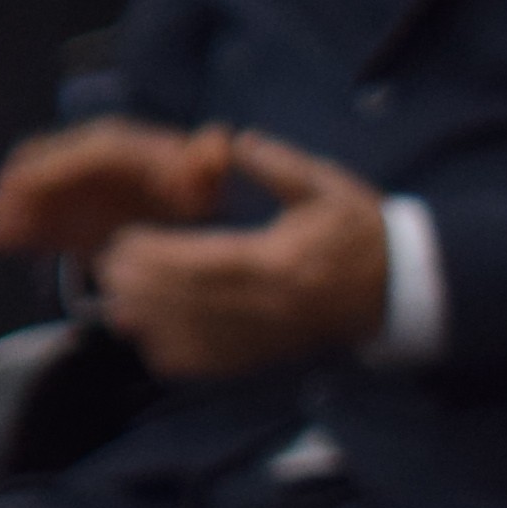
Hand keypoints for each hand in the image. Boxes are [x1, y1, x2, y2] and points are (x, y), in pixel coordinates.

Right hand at [0, 116, 232, 258]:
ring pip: (34, 197)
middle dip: (20, 190)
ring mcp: (71, 190)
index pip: (78, 152)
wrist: (186, 212)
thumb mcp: (206, 176)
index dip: (49, 166)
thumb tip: (216, 141)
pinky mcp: (65, 219)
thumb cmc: (196, 189)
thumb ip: (207, 161)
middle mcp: (84, 161)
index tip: (17, 180)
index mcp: (116, 146)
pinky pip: (38, 223)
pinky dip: (19, 232)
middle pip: (44, 169)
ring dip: (13, 213)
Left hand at [97, 133, 390, 382]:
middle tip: (105, 269)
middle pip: (189, 303)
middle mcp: (270, 306)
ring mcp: (267, 337)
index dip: (156, 257)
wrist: (401, 288)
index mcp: (280, 262)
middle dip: (139, 288)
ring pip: (193, 339)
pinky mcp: (267, 356)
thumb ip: (279, 165)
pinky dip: (173, 353)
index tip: (122, 243)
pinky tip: (149, 335)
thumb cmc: (360, 233)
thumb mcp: (327, 189)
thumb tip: (234, 141)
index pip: (204, 264)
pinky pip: (211, 365)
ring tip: (117, 301)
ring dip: (148, 322)